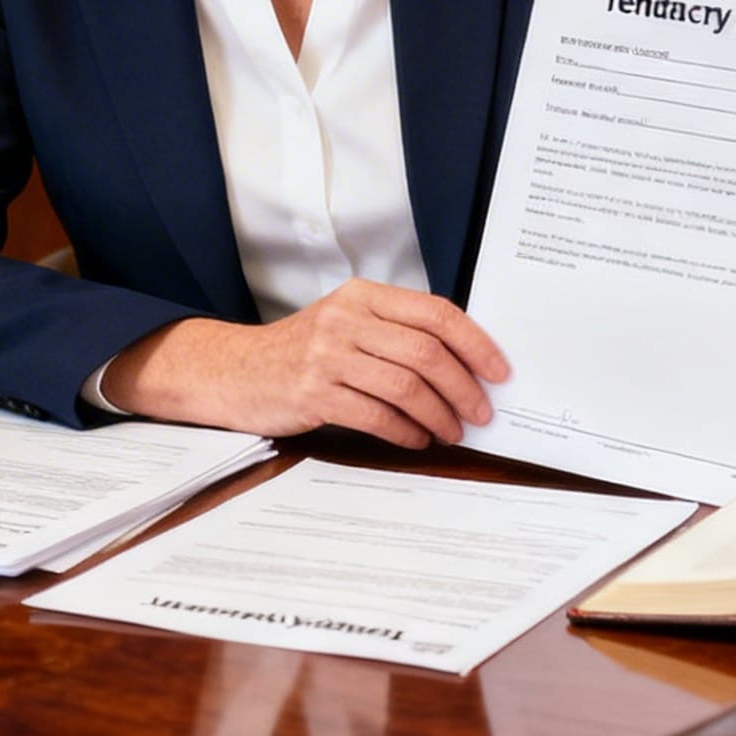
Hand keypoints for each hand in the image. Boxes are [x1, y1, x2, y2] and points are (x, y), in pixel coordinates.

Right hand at [102, 279, 509, 447]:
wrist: (235, 370)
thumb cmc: (301, 351)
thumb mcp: (346, 324)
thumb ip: (394, 332)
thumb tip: (465, 364)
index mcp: (362, 296)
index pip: (434, 312)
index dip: (475, 343)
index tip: (500, 372)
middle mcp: (345, 319)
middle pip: (426, 353)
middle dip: (464, 388)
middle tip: (481, 413)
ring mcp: (327, 356)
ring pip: (406, 387)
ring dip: (439, 415)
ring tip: (452, 432)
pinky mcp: (313, 393)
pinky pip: (376, 416)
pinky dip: (405, 432)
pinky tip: (416, 439)